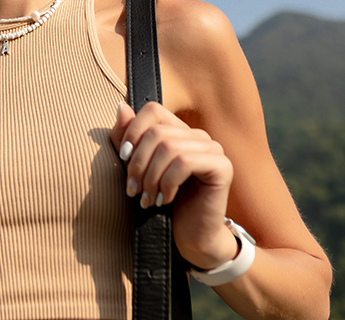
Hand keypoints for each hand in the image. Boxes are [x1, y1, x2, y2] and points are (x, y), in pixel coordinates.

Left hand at [110, 101, 237, 269]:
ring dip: (151, 177)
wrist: (190, 238)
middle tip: (132, 189)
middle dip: (138, 163)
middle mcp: (198, 136)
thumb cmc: (162, 203)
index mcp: (179, 131)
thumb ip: (129, 138)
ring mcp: (213, 149)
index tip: (123, 159)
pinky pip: (184, 163)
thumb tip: (122, 106)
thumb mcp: (138, 168)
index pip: (152, 110)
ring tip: (146, 199)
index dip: (133, 132)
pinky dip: (167, 183)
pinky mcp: (222, 167)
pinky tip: (164, 200)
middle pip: (156, 131)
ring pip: (169, 146)